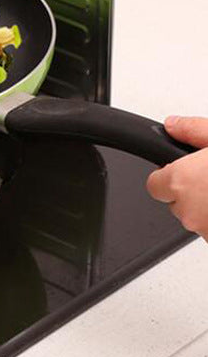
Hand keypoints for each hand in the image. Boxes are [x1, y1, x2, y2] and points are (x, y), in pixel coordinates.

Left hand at [147, 116, 207, 239]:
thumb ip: (193, 130)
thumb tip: (173, 124)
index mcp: (182, 181)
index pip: (153, 184)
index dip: (167, 176)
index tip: (180, 171)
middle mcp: (189, 211)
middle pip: (174, 203)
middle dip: (190, 193)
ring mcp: (206, 232)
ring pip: (196, 219)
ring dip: (207, 208)